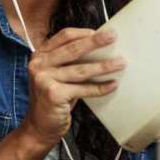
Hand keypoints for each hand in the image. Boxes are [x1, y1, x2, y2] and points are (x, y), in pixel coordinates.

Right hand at [20, 28, 124, 146]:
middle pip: (73, 49)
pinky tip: (112, 85)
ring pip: (81, 70)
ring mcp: (44, 79)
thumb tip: (99, 48)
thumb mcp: (57, 75)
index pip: (64, 37)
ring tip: (120, 63)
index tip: (101, 32)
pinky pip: (83, 89)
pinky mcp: (53, 94)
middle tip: (113, 37)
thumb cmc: (53, 99)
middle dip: (96, 42)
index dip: (84, 33)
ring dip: (104, 66)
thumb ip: (69, 61)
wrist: (39, 127)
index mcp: (40, 55)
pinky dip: (99, 88)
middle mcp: (39, 65)